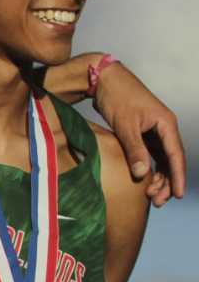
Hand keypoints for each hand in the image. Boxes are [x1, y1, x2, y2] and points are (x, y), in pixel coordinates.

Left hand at [92, 63, 184, 205]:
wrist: (104, 79)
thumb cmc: (117, 97)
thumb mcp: (125, 125)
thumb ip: (135, 150)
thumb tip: (142, 175)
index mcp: (166, 124)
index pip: (175, 155)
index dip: (177, 176)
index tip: (177, 194)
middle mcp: (164, 128)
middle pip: (170, 160)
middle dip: (166, 182)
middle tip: (158, 202)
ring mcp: (154, 130)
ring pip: (161, 159)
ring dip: (157, 177)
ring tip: (151, 196)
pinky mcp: (142, 132)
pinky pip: (150, 154)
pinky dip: (148, 167)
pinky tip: (144, 181)